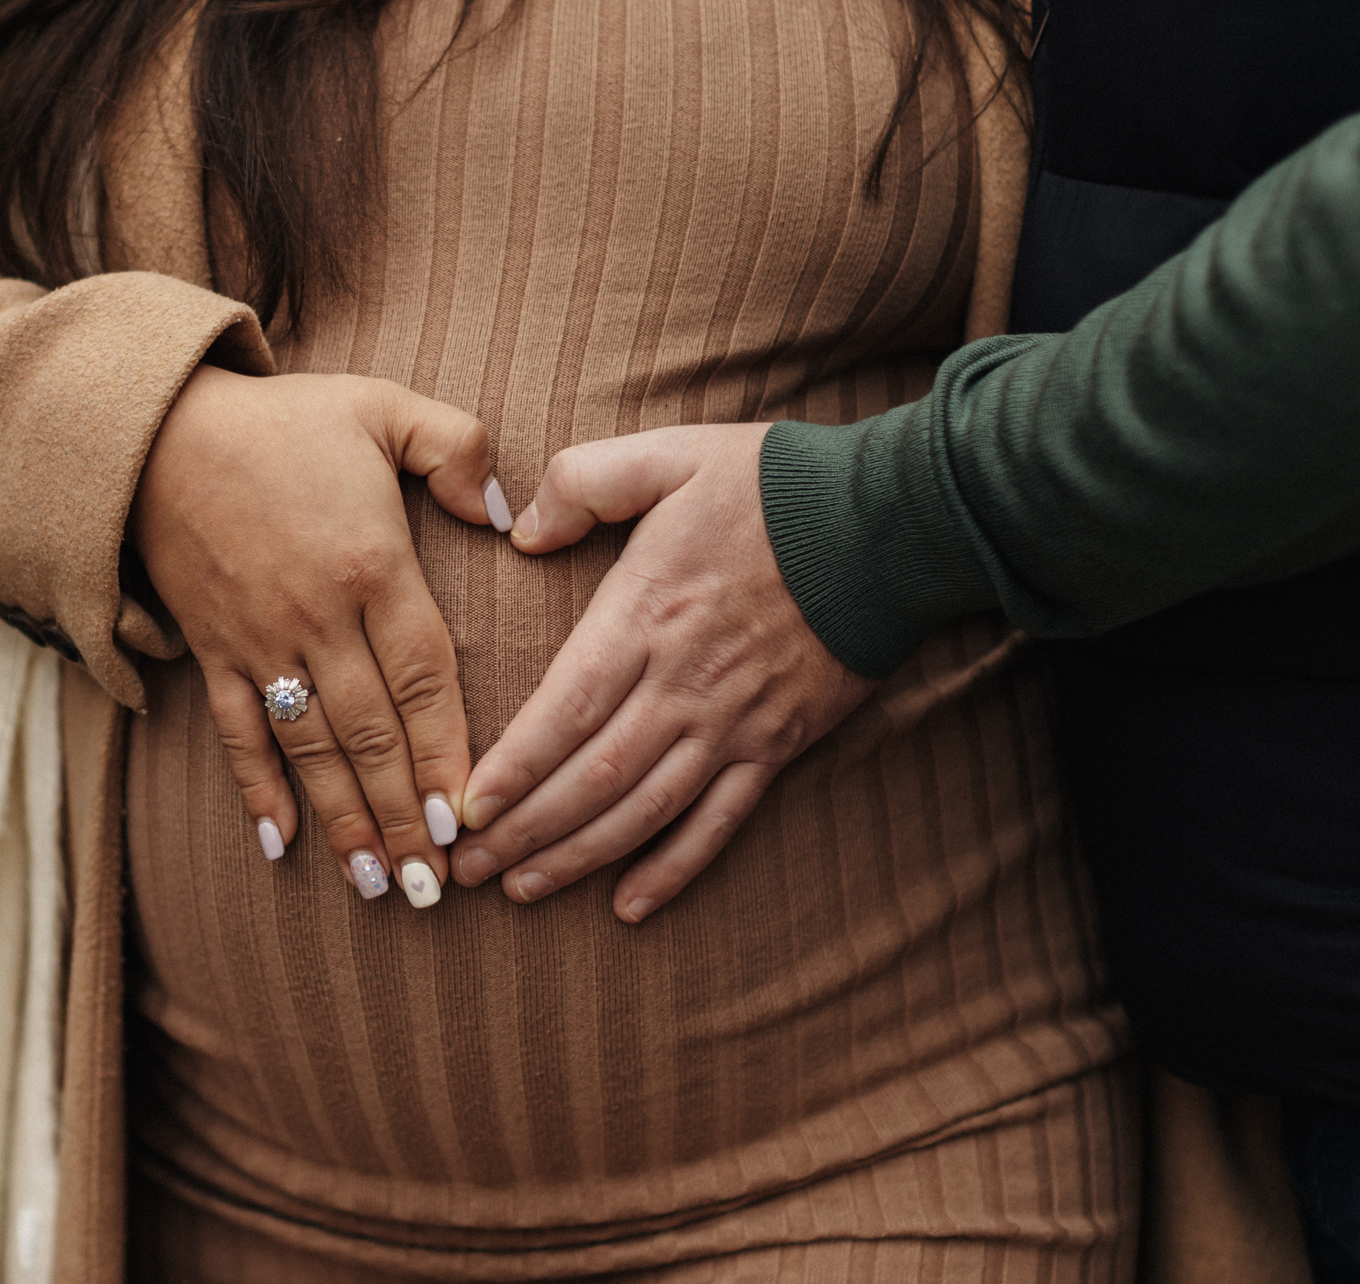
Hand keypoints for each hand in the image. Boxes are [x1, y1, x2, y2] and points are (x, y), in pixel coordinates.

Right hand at [129, 366, 506, 905]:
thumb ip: (460, 449)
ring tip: (377, 884)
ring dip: (344, 821)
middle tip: (436, 885)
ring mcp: (258, 639)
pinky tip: (278, 846)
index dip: (448, 751)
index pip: (424, 676)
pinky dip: (256, 790)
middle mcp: (316, 616)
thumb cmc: (282, 421)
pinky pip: (235, 733)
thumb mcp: (383, 408)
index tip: (472, 816)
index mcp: (372, 564)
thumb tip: (507, 515)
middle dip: (406, 813)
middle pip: (372, 733)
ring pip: (310, 748)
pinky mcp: (211, 649)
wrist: (157, 429)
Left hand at [450, 423, 873, 920]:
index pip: (565, 708)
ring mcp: (734, 722)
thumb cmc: (773, 485)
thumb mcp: (668, 455)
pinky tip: (630, 905)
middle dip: (526, 829)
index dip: (514, 766)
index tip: (467, 806)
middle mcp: (685, 682)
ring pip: (645, 810)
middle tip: (470, 868)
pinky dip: (674, 868)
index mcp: (647, 614)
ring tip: (525, 889)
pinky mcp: (778, 744)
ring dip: (580, 857)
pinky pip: (719, 822)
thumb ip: (583, 483)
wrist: (892, 523)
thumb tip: (522, 533)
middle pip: (594, 775)